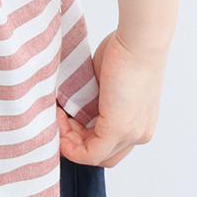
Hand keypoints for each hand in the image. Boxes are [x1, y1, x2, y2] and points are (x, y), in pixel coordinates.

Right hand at [56, 29, 166, 167]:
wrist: (140, 40)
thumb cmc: (127, 49)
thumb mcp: (108, 82)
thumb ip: (96, 99)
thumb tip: (75, 105)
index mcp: (140, 123)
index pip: (109, 146)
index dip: (83, 137)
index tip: (65, 118)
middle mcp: (139, 133)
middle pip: (102, 156)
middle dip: (75, 143)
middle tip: (58, 120)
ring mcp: (131, 134)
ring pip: (95, 156)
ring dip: (69, 142)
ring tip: (56, 116)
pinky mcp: (119, 128)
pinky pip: (90, 153)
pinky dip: (70, 144)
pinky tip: (58, 122)